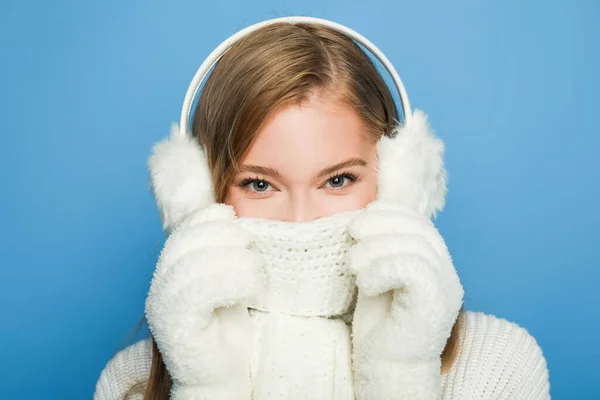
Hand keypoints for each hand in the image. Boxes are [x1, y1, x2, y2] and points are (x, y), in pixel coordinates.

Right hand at [145, 203, 263, 398]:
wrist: (224, 374)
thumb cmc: (230, 325)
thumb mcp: (226, 277)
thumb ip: (221, 250)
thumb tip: (232, 211)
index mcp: (170, 269)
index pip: (184, 228)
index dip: (210, 217)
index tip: (236, 218)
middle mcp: (160, 285)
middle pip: (188, 241)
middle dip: (226, 236)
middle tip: (252, 248)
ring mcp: (164, 306)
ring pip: (196, 263)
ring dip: (236, 260)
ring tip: (257, 270)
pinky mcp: (176, 326)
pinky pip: (202, 290)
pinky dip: (235, 281)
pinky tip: (253, 288)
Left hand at [348, 200, 463, 399]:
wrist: (387, 368)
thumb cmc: (380, 324)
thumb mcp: (380, 275)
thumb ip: (382, 249)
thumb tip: (366, 215)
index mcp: (436, 264)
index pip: (420, 222)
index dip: (392, 212)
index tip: (363, 217)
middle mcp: (446, 274)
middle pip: (418, 229)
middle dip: (381, 224)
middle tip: (353, 233)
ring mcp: (444, 288)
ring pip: (412, 246)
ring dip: (374, 249)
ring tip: (353, 265)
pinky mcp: (434, 303)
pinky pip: (410, 267)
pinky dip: (380, 269)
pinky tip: (365, 284)